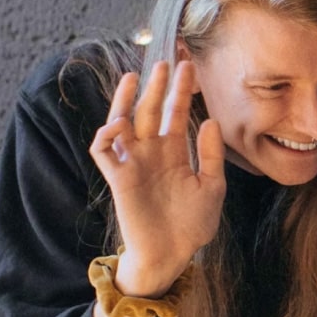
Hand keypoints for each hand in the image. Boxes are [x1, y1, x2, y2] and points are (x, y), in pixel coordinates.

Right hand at [88, 61, 226, 295]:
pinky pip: (104, 151)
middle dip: (156, 86)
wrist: (172, 254)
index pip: (176, 114)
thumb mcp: (212, 187)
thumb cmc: (192, 225)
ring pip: (123, 123)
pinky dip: (105, 135)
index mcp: (174, 153)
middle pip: (150, 111)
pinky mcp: (118, 178)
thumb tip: (211, 121)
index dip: (181, 91)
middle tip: (165, 61)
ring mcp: (133, 163)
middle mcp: (151, 153)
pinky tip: (117, 123)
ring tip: (134, 77)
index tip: (190, 67)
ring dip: (126, 100)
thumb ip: (210, 155)